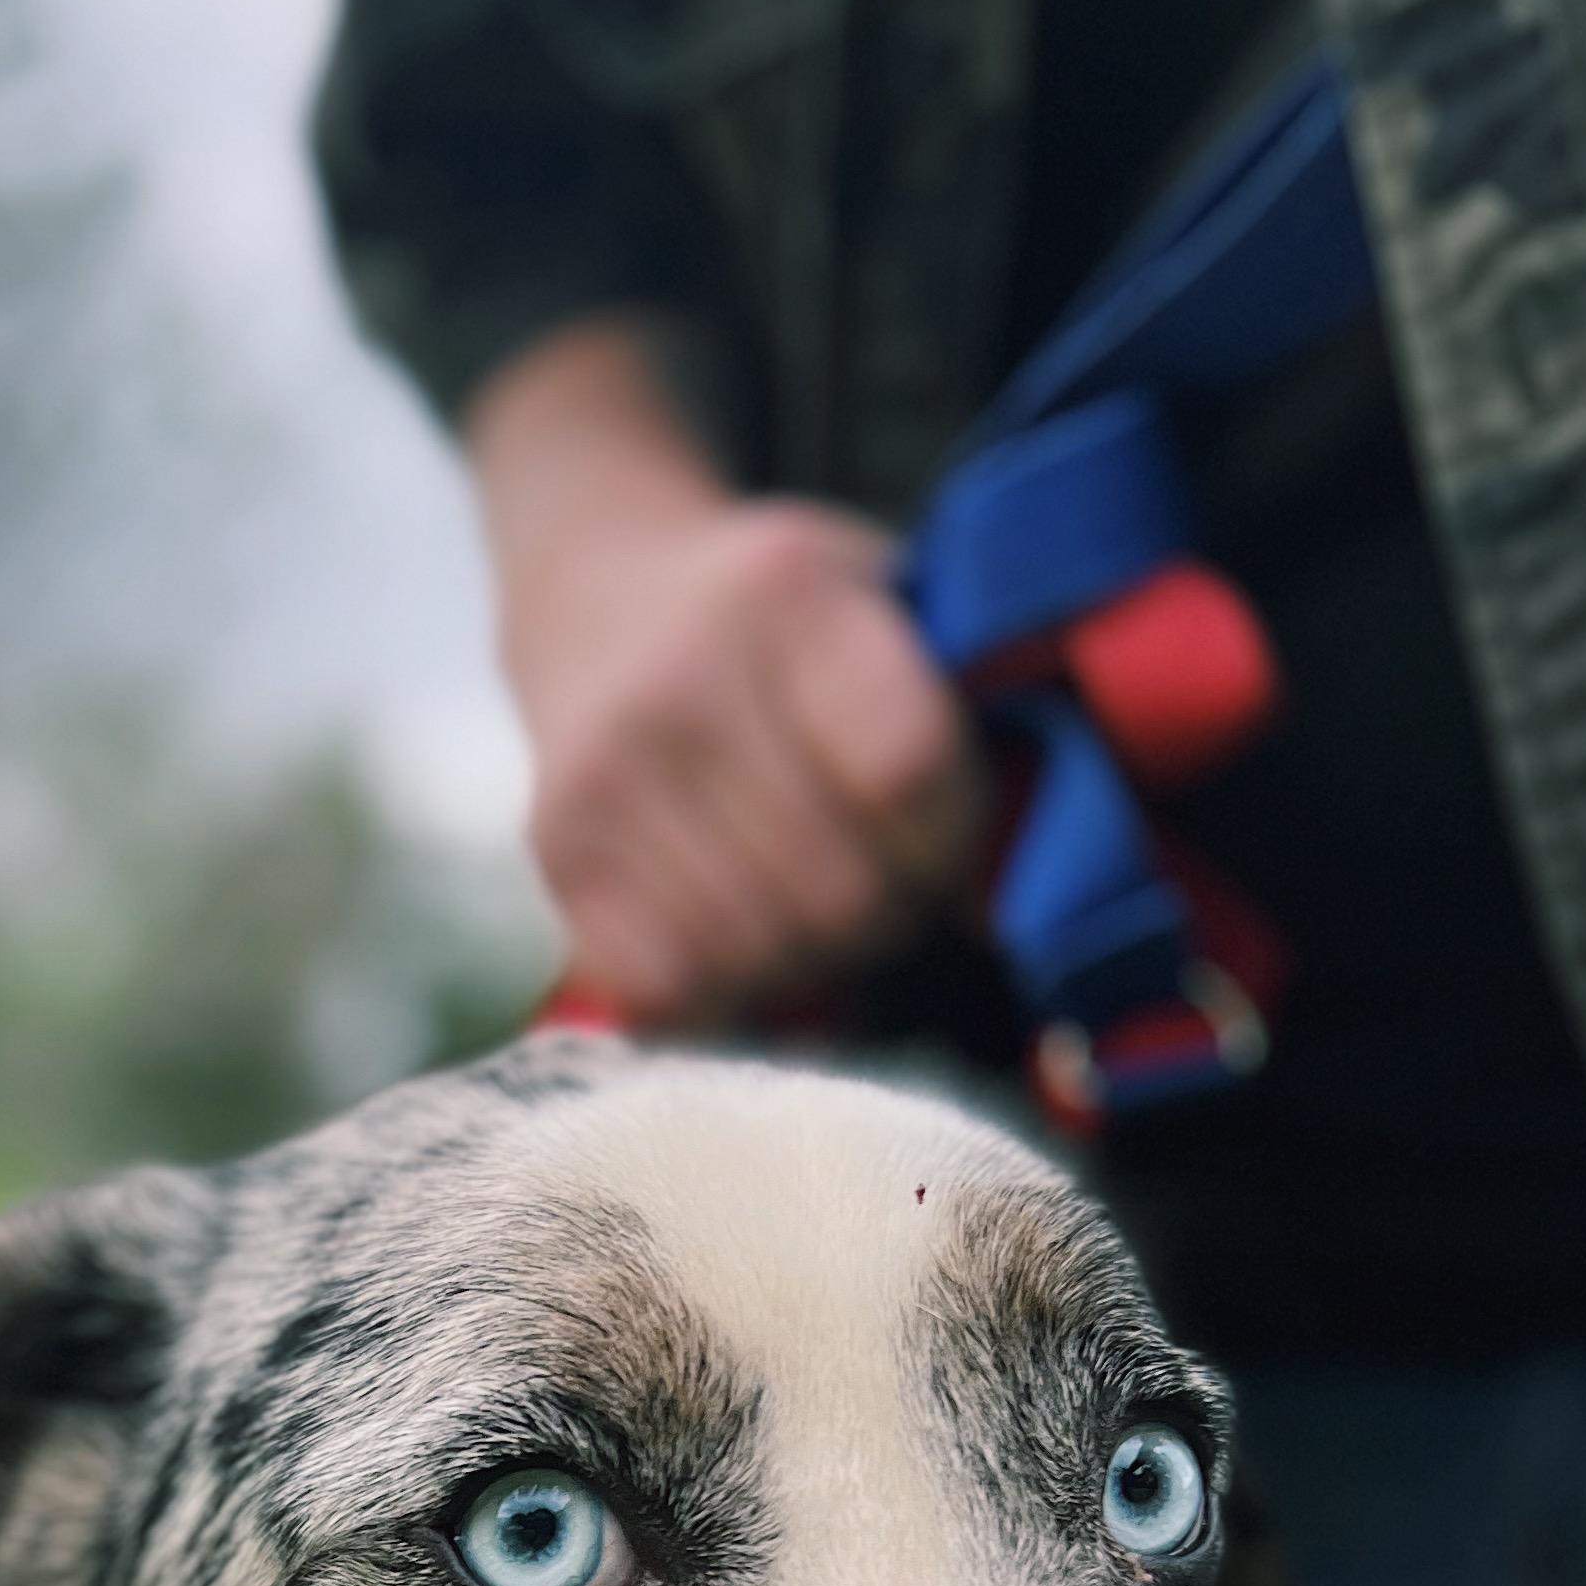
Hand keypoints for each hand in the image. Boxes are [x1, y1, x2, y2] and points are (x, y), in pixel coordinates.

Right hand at [467, 326, 989, 1029]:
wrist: (595, 591)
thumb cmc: (778, 617)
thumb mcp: (879, 597)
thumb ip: (960, 706)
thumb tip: (1030, 878)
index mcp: (785, 595)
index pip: (905, 770)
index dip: (952, 836)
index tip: (950, 833)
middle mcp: (679, 684)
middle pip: (836, 890)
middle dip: (890, 912)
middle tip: (890, 883)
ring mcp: (602, 778)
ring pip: (759, 958)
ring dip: (815, 962)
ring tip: (818, 906)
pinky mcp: (555, 856)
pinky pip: (671, 993)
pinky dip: (730, 994)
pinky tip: (748, 943)